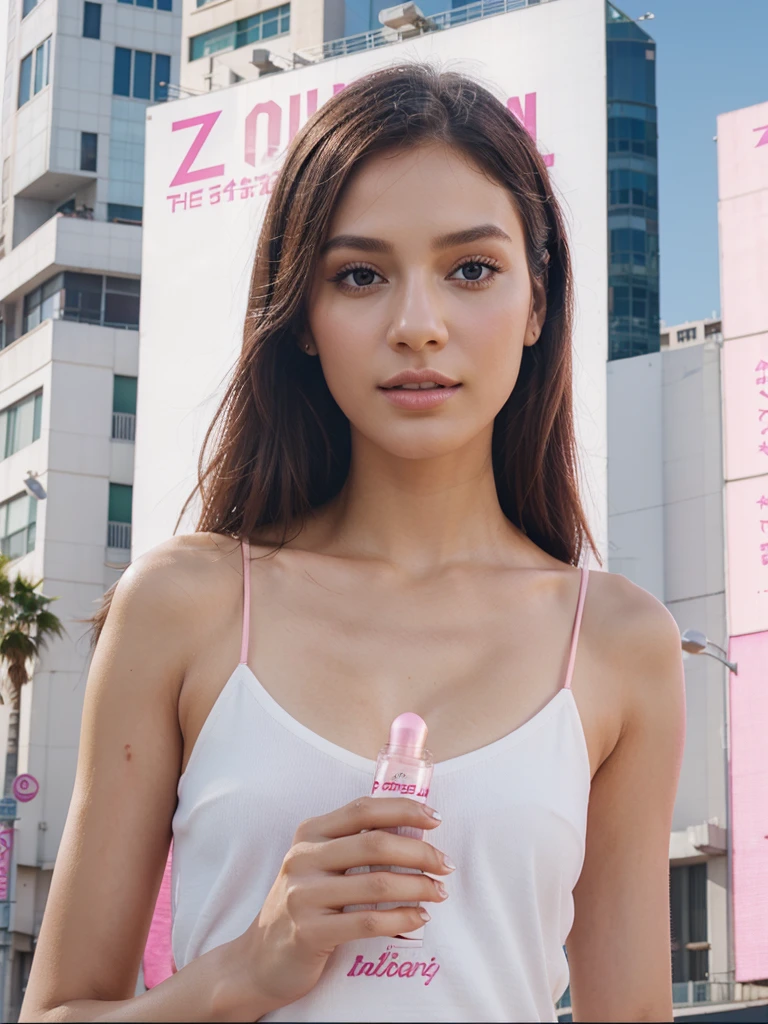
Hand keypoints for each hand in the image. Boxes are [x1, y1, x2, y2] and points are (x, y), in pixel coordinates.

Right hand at [234, 795, 453, 1013]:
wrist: (258, 959)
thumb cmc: (303, 905)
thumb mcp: (318, 864)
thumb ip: (353, 844)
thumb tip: (415, 832)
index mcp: (309, 833)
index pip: (363, 809)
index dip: (403, 809)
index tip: (435, 819)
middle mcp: (303, 858)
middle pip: (375, 844)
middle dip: (420, 852)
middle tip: (445, 865)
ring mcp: (303, 896)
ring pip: (377, 884)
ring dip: (418, 887)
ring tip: (438, 892)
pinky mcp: (309, 932)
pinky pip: (368, 922)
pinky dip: (402, 919)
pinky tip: (418, 918)